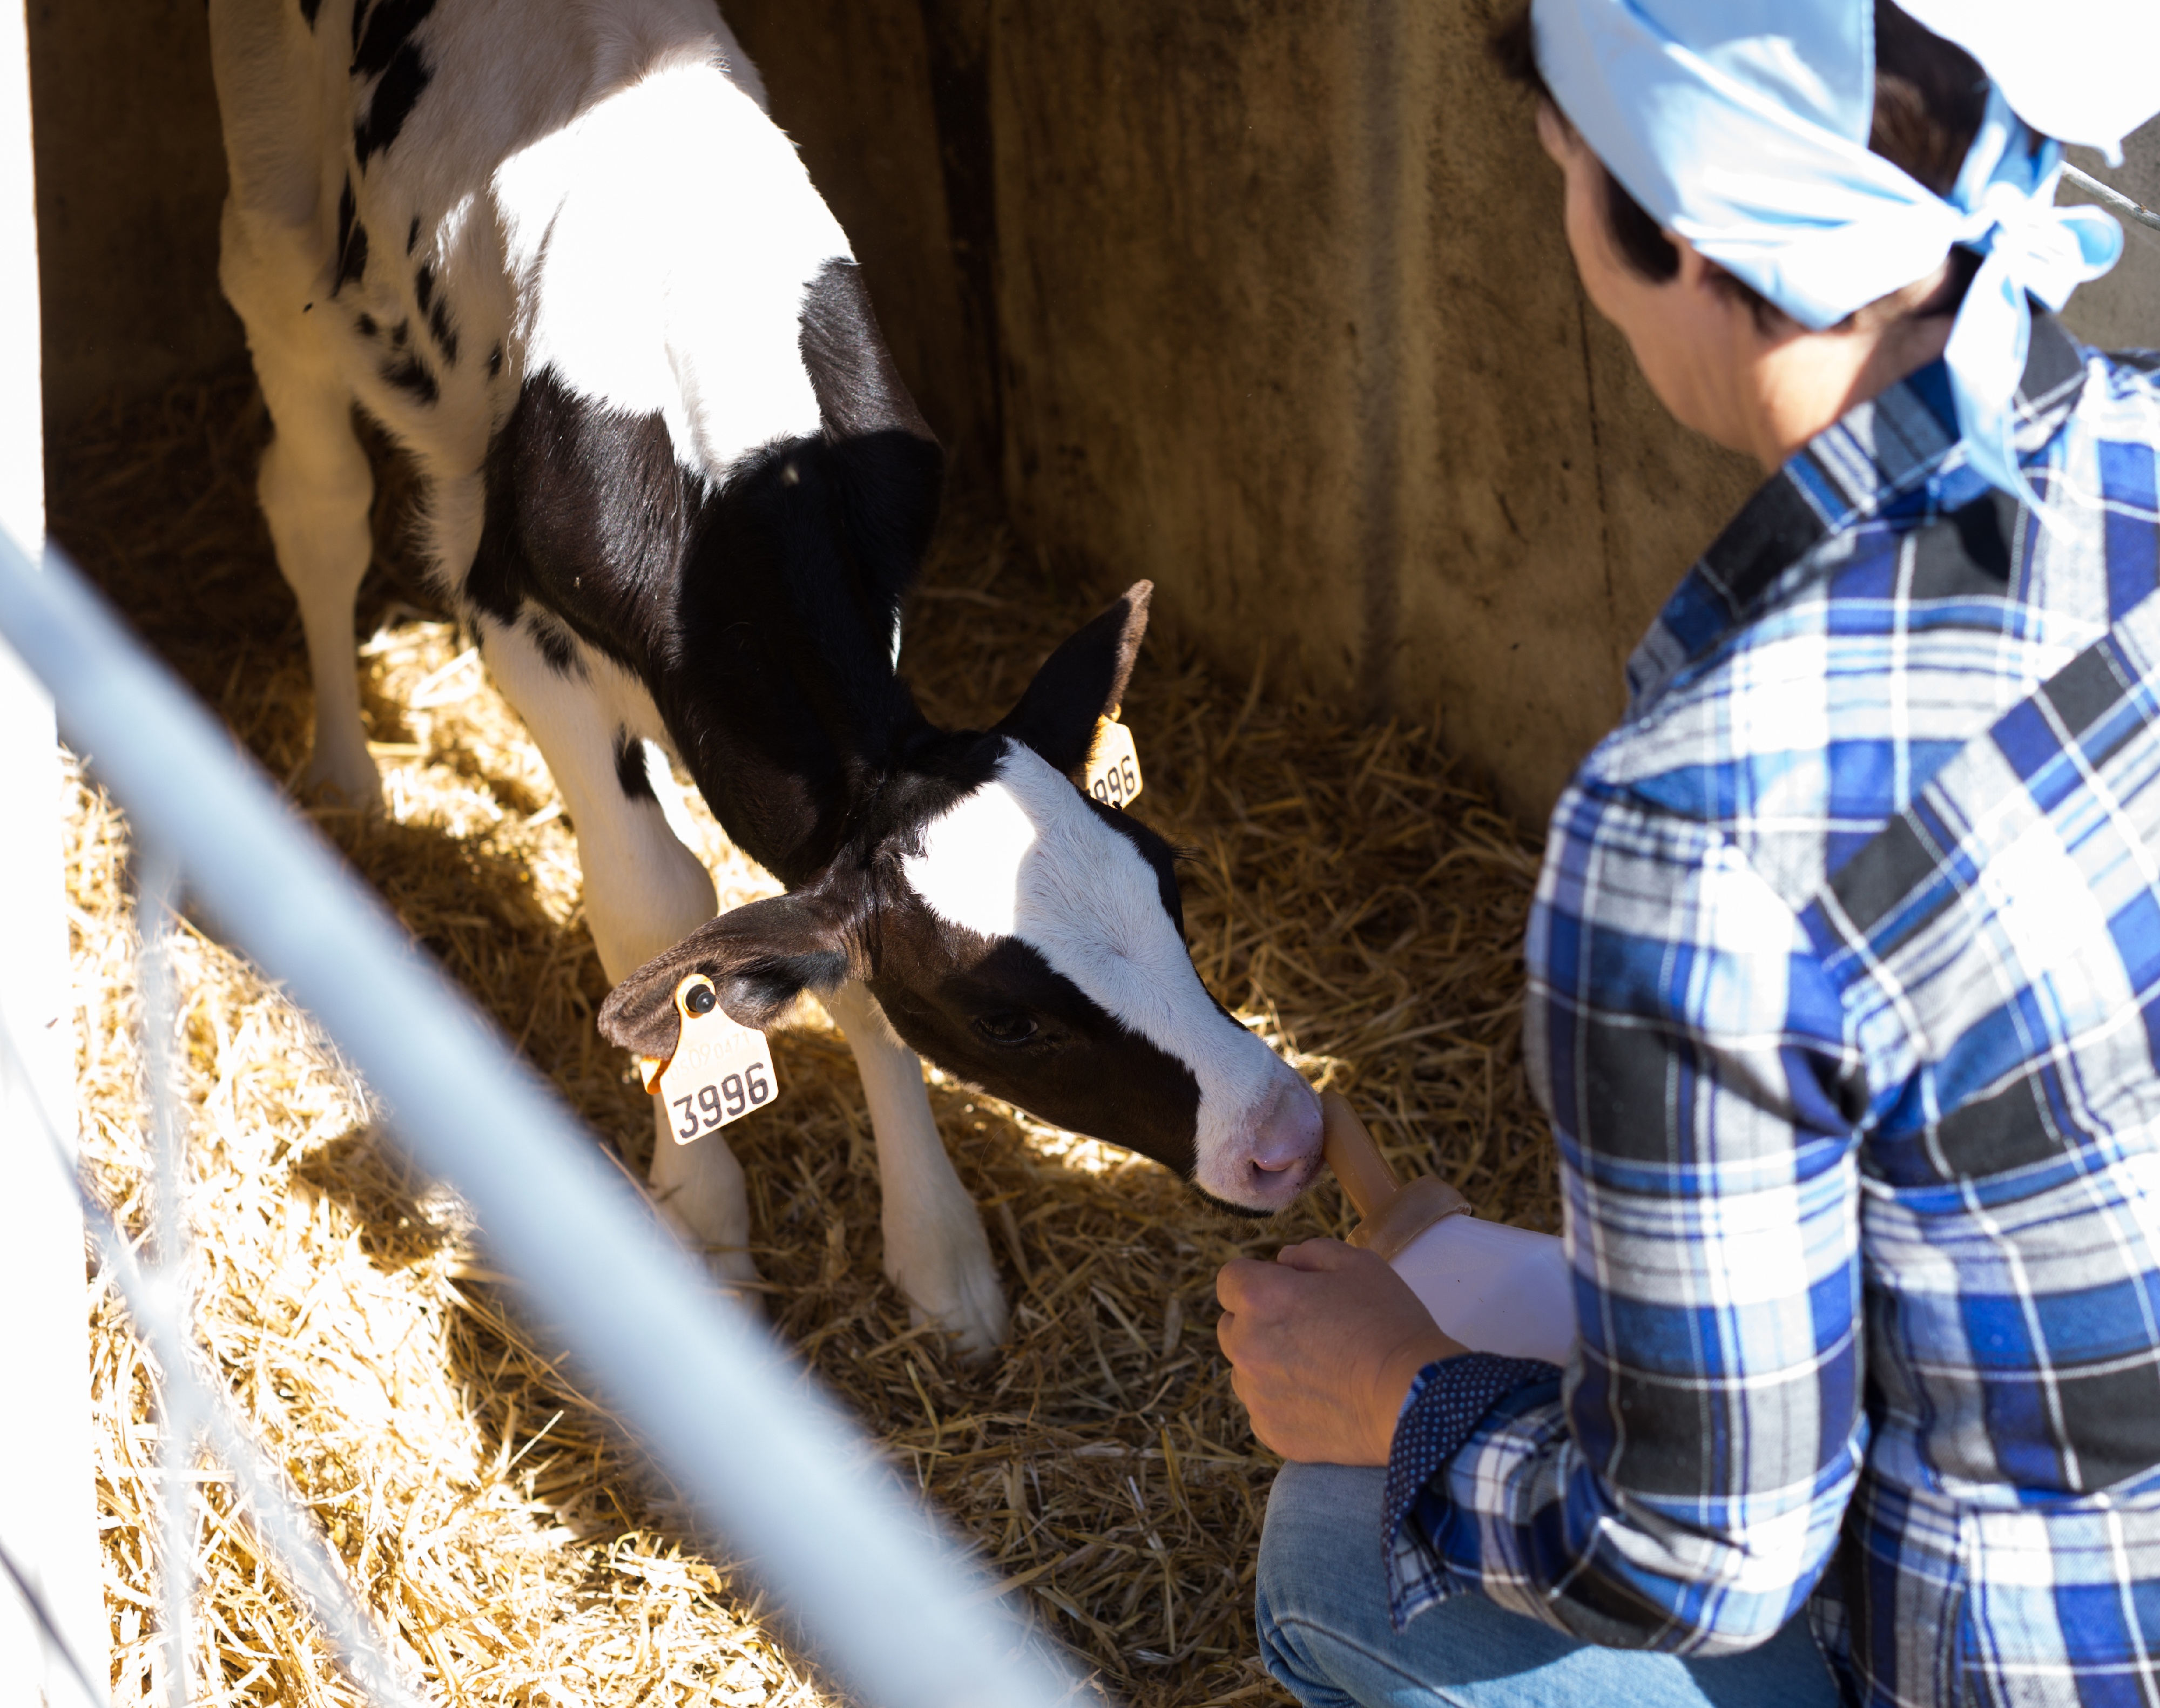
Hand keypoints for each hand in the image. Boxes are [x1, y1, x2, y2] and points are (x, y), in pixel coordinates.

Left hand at [1216, 1239, 1462, 1464]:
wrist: (1411, 1397)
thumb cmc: (1387, 1323)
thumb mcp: (1356, 1263)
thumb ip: (1309, 1253)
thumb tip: (1283, 1261)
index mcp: (1258, 1297)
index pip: (1230, 1279)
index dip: (1259, 1279)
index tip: (1289, 1289)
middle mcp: (1245, 1345)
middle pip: (1231, 1325)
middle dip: (1258, 1321)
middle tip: (1308, 1328)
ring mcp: (1255, 1394)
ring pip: (1245, 1370)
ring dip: (1267, 1363)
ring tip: (1318, 1367)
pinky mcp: (1271, 1431)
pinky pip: (1263, 1409)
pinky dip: (1283, 1403)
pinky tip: (1321, 1399)